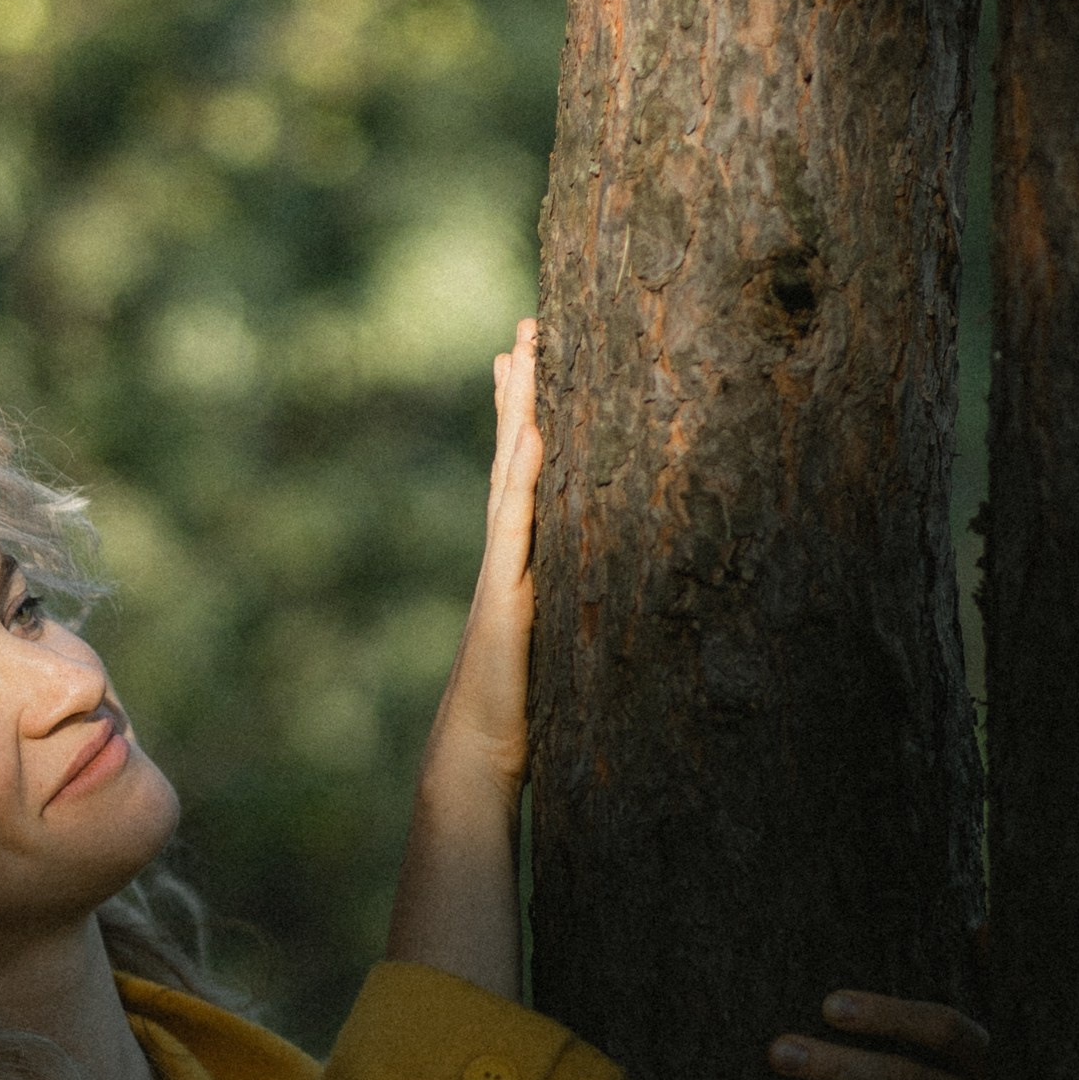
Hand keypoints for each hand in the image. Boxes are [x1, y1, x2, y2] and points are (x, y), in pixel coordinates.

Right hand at [428, 318, 539, 808]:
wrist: (477, 755)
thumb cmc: (519, 714)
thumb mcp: (547, 644)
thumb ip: (561, 608)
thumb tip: (601, 587)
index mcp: (517, 559)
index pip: (523, 470)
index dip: (525, 413)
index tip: (528, 357)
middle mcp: (505, 551)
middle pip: (513, 453)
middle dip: (521, 389)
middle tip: (526, 324)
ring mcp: (502, 565)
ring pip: (513, 471)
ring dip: (520, 409)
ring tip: (522, 350)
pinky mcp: (508, 591)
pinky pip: (519, 519)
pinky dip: (527, 473)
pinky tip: (538, 432)